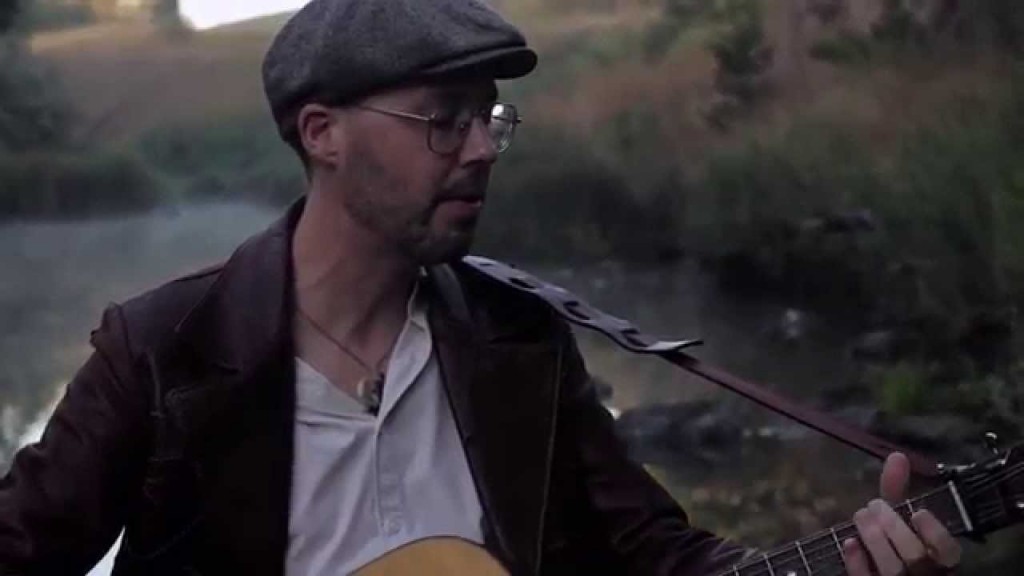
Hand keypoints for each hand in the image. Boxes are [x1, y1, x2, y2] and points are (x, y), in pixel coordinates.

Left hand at [843, 453, 960, 574]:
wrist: (872, 566)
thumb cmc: (889, 537)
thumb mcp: (895, 515)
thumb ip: (897, 490)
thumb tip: (897, 455)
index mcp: (939, 557)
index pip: (949, 551)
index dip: (935, 533)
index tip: (918, 512)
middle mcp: (924, 574)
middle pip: (916, 557)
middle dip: (894, 528)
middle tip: (875, 506)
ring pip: (893, 570)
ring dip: (875, 539)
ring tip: (861, 515)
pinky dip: (856, 562)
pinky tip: (848, 542)